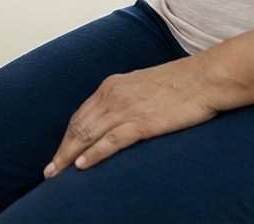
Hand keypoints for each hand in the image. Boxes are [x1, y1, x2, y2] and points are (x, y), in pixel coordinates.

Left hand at [44, 57, 219, 177]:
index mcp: (111, 85)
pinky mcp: (142, 122)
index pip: (80, 115)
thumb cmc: (179, 84)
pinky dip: (94, 154)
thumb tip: (116, 118)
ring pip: (88, 134)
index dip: (67, 137)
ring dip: (69, 156)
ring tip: (57, 174)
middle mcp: (112, 95)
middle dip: (62, 150)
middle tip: (49, 171)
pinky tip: (82, 166)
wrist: (204, 78)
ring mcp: (126, 109)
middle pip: (78, 126)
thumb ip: (126, 100)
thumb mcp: (142, 87)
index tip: (58, 154)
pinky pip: (111, 141)